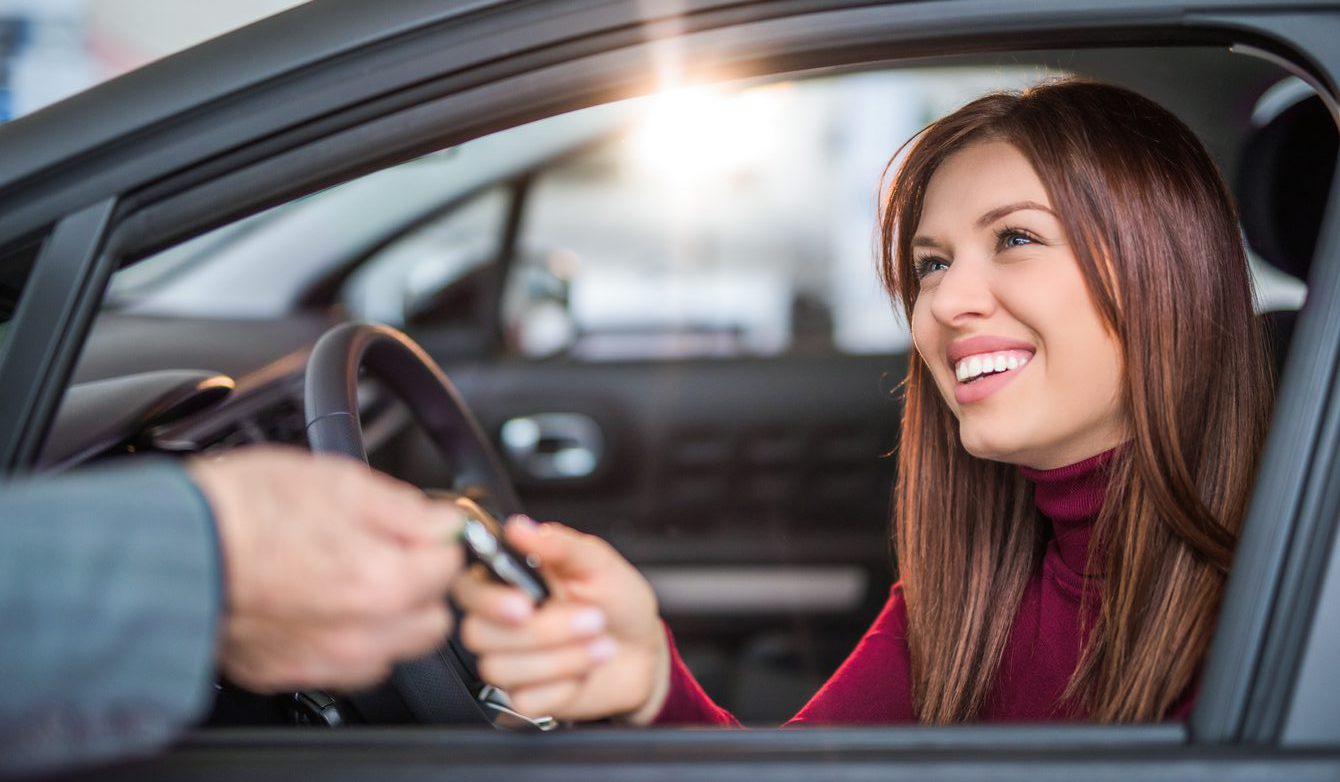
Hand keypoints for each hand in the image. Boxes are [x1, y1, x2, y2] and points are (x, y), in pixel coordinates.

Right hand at [187, 446, 463, 691]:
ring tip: (351, 574)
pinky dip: (347, 638)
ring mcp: (324, 660)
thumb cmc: (241, 510)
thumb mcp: (337, 481)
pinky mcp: (289, 672)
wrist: (169, 548)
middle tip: (394, 551)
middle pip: (432, 618)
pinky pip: (345, 665)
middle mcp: (360, 634)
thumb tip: (446, 521)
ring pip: (392, 647)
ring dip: (389, 616)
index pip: (450, 565)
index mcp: (381, 582)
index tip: (424, 528)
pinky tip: (321, 602)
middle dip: (422, 584)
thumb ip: (405, 508)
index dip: (439, 539)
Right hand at [453, 517, 670, 723]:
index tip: (524, 604)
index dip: (488, 600)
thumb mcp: (598, 563)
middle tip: (592, 619)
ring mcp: (510, 661)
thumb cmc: (618, 601)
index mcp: (511, 581)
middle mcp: (502, 621)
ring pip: (502, 669)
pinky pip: (525, 700)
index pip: (468, 588)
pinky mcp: (525, 697)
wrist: (645, 651)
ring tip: (601, 644)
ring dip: (562, 658)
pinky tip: (585, 671)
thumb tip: (520, 527)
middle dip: (543, 632)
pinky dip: (564, 686)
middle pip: (480, 634)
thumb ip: (559, 545)